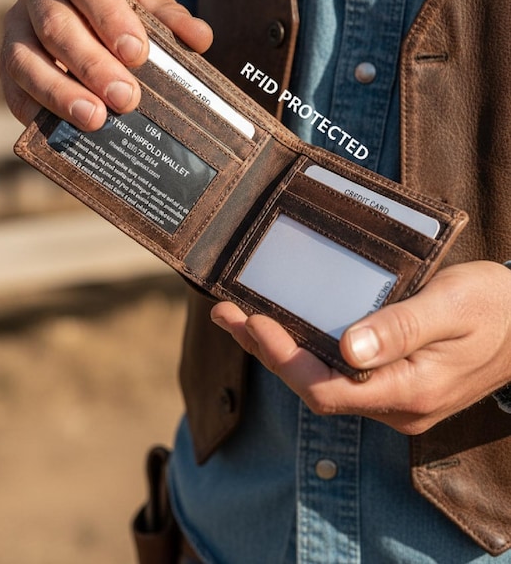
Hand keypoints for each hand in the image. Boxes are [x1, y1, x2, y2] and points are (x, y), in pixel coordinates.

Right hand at [0, 0, 212, 127]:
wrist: (83, 0)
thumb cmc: (120, 0)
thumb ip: (172, 18)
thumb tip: (200, 39)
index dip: (111, 19)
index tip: (137, 54)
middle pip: (56, 25)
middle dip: (92, 66)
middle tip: (126, 98)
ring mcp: (15, 22)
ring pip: (25, 58)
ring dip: (60, 92)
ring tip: (95, 119)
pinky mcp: (5, 58)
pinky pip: (12, 86)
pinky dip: (34, 109)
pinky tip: (62, 128)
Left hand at [211, 261, 510, 433]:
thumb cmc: (495, 307)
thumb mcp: (451, 307)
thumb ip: (401, 329)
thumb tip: (348, 349)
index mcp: (410, 390)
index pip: (328, 389)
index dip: (283, 359)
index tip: (253, 320)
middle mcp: (397, 405)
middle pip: (316, 388)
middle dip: (268, 352)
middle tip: (229, 313)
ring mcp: (395, 398)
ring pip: (325, 382)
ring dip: (282, 351)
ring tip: (242, 317)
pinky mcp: (395, 383)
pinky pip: (340, 375)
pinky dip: (308, 351)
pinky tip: (289, 328)